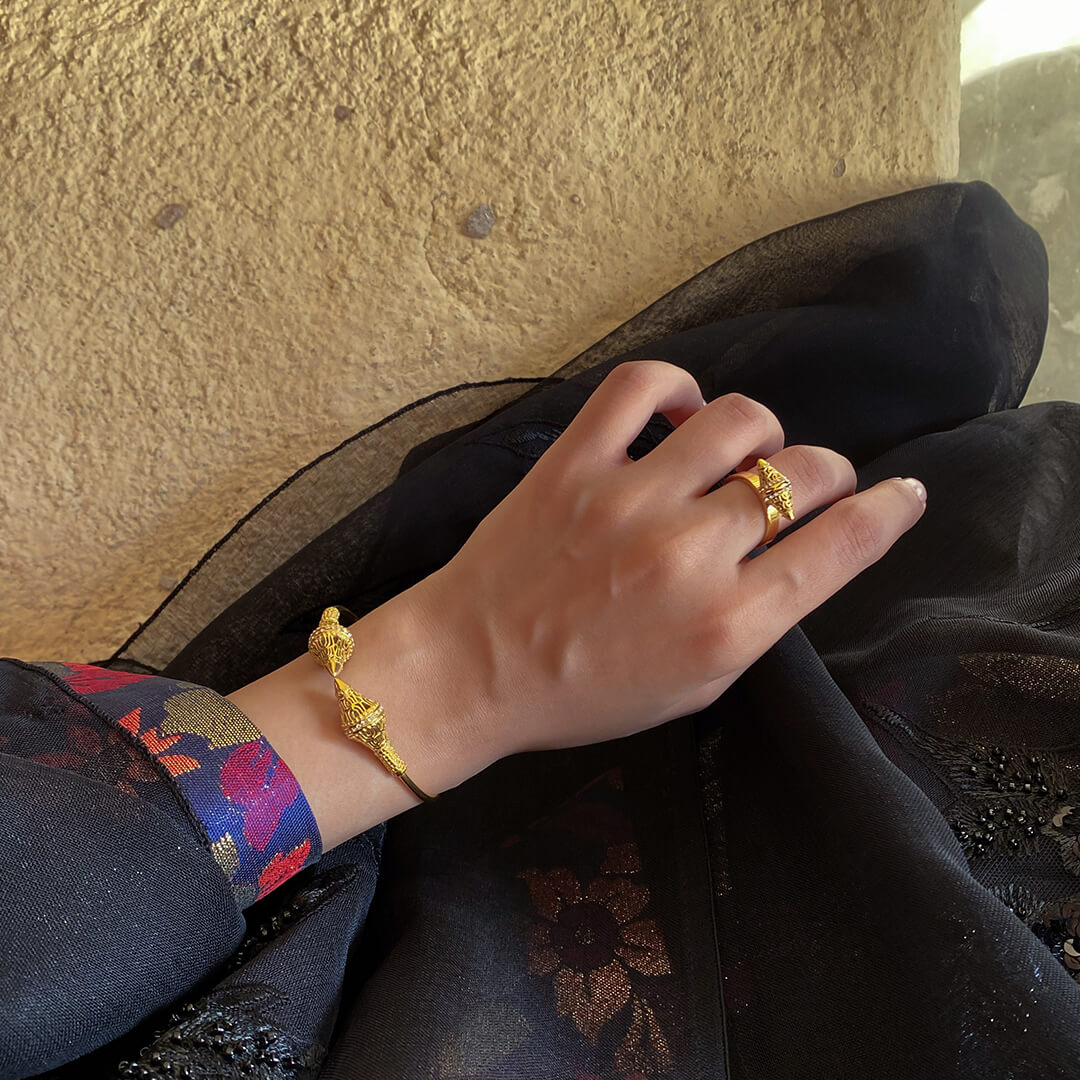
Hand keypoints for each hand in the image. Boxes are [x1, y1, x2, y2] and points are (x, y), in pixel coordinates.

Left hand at [413, 359, 926, 759]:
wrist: (472, 670)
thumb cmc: (582, 692)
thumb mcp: (692, 684)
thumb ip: (756, 621)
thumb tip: (805, 550)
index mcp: (727, 624)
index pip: (841, 546)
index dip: (889, 511)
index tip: (902, 495)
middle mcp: (689, 555)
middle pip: (804, 473)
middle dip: (828, 473)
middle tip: (807, 484)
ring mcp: (629, 499)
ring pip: (740, 418)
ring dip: (761, 432)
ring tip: (740, 453)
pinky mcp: (574, 463)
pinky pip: (642, 385)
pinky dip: (674, 387)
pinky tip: (677, 415)